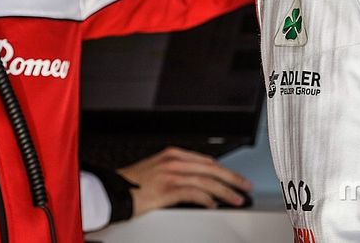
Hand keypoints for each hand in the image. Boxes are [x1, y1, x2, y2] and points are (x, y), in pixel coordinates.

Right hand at [117, 146, 252, 216]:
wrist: (114, 190)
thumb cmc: (134, 184)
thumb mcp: (158, 170)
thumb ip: (177, 171)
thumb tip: (200, 182)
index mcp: (172, 154)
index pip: (206, 160)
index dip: (224, 169)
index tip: (235, 178)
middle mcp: (173, 161)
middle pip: (210, 168)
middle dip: (231, 178)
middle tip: (245, 186)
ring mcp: (170, 174)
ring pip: (206, 181)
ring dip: (224, 191)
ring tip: (236, 199)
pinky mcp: (166, 189)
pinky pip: (193, 193)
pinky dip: (207, 199)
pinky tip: (214, 205)